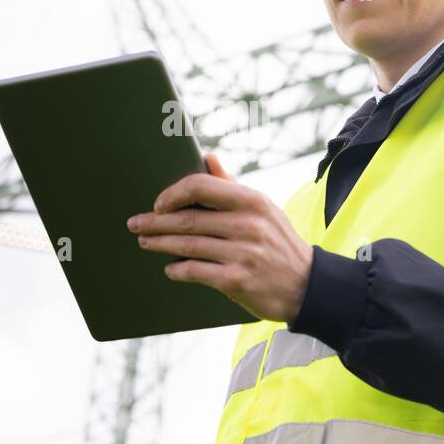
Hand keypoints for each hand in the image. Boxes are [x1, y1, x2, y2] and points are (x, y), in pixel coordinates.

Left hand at [126, 152, 313, 322]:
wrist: (308, 286)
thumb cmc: (279, 243)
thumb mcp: (264, 209)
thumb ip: (232, 185)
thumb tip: (208, 158)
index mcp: (252, 201)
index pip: (201, 186)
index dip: (173, 194)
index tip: (158, 203)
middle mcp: (247, 224)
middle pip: (187, 219)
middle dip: (155, 222)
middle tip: (135, 224)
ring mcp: (242, 253)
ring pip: (187, 246)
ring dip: (160, 244)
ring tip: (145, 242)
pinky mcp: (236, 280)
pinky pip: (195, 271)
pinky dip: (177, 270)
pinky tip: (169, 268)